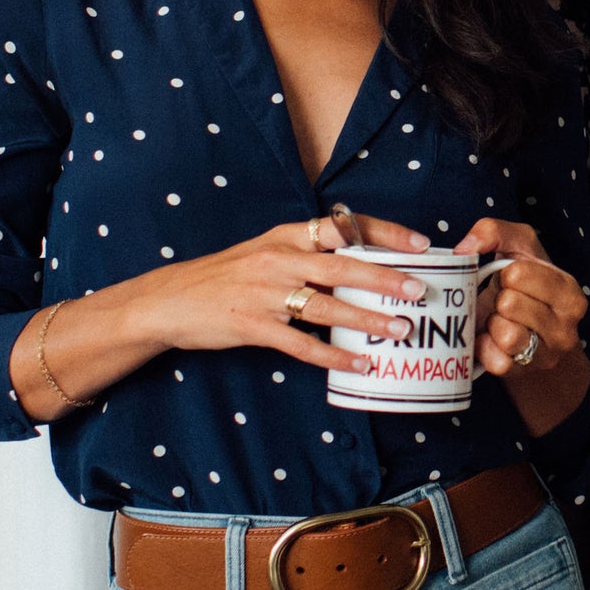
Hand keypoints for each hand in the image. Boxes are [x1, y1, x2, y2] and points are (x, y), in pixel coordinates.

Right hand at [11, 209, 430, 420]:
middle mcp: (279, 259)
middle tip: (421, 289)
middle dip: (386, 277)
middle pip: (343, 265)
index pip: (344, 226)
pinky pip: (301, 344)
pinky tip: (359, 364)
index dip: (385, 233)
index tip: (420, 242)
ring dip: (368, 319)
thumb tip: (365, 258)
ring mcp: (265, 294)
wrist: (169, 300)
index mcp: (287, 235)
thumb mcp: (267, 250)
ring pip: (327, 305)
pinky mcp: (252, 327)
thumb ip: (309, 252)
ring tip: (401, 329)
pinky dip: (333, 355)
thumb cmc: (227, 276)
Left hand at [453, 218, 586, 379]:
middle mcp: (566, 325)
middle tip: (505, 301)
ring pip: (507, 335)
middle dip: (500, 299)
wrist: (534, 334)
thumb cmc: (524, 285)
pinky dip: (486, 347)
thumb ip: (494, 231)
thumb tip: (464, 249)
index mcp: (569, 291)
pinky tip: (491, 339)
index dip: (507, 273)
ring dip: (493, 323)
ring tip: (500, 319)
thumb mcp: (518, 248)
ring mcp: (548, 354)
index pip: (519, 274)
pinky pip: (496, 361)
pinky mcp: (524, 373)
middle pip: (510, 303)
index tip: (513, 279)